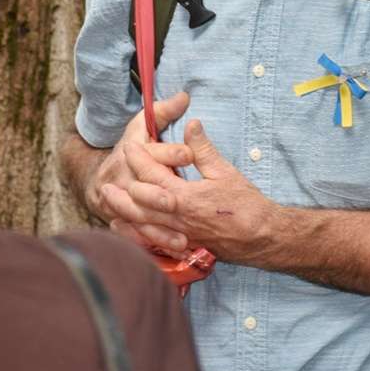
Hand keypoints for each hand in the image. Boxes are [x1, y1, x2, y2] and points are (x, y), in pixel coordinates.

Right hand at [86, 93, 193, 241]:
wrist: (100, 179)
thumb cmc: (131, 148)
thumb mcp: (142, 127)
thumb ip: (163, 111)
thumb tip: (185, 95)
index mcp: (131, 151)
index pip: (152, 150)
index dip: (171, 152)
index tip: (189, 155)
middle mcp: (124, 177)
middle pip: (142, 186)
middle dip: (160, 195)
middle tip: (178, 202)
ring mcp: (120, 201)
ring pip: (140, 215)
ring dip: (159, 228)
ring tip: (183, 238)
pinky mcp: (122, 219)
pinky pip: (137, 234)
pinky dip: (153, 243)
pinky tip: (173, 250)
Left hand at [104, 119, 280, 264]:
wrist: (260, 237)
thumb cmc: (246, 204)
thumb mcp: (226, 171)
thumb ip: (204, 149)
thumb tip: (191, 124)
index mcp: (185, 196)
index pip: (152, 174)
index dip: (138, 158)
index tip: (129, 147)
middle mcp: (177, 217)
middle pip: (138, 202)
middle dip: (121, 189)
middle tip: (109, 179)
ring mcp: (178, 234)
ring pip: (141, 224)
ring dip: (122, 212)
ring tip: (109, 202)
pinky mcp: (182, 246)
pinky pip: (152, 241)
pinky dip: (136, 233)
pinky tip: (129, 227)